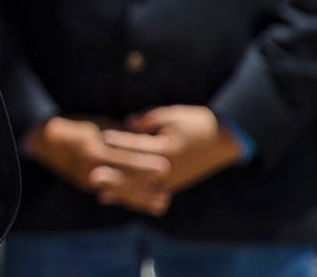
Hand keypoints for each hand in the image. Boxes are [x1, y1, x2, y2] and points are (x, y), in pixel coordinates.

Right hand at [25, 116, 170, 215]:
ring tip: (163, 200)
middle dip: (147, 183)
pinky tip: (146, 202)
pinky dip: (129, 198)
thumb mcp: (96, 124)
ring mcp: (87, 180)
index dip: (144, 164)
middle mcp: (89, 167)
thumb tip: (143, 136)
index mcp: (90, 148)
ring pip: (119, 192)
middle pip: (123, 179)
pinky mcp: (88, 185)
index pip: (122, 158)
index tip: (164, 165)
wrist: (44, 141)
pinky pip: (112, 194)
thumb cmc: (74, 126)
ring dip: (142, 197)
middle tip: (170, 188)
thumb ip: (119, 133)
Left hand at [104, 105, 242, 194]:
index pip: (139, 145)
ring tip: (100, 195)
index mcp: (168, 149)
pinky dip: (135, 198)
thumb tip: (128, 124)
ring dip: (121, 192)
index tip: (102, 136)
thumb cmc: (196, 123)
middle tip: (92, 176)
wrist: (223, 141)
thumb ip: (148, 120)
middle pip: (136, 174)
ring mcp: (171, 179)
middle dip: (114, 176)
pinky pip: (151, 194)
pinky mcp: (173, 184)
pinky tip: (121, 200)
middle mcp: (168, 168)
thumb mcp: (173, 115)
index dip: (120, 140)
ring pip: (142, 189)